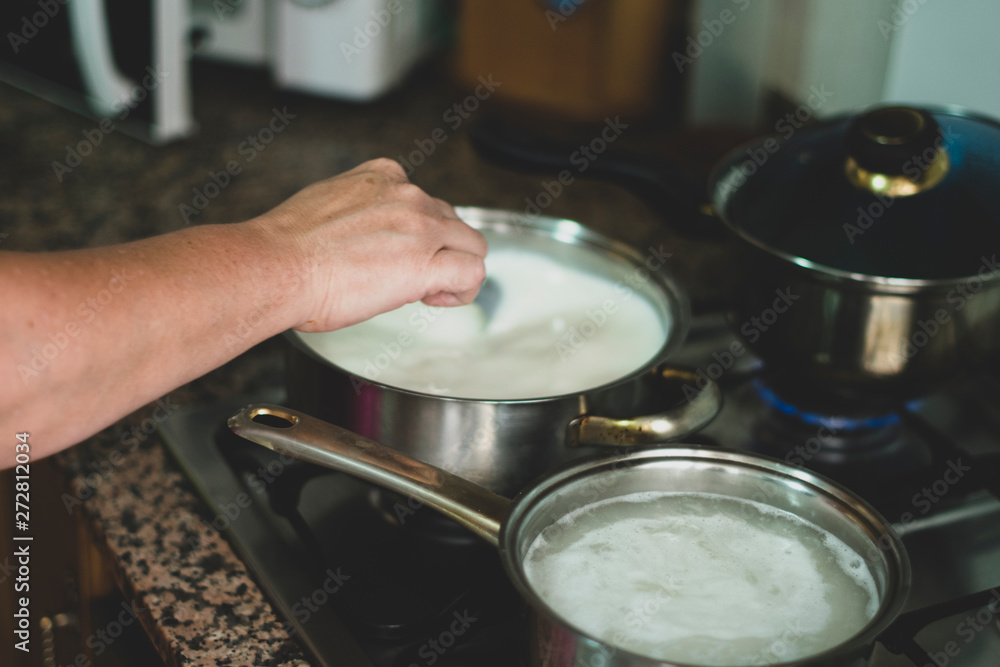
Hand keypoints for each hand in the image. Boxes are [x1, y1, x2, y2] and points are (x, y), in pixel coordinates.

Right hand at [253, 159, 487, 331]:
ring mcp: (421, 227)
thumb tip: (362, 237)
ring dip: (455, 268)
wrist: (276, 266)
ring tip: (426, 291)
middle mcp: (407, 195)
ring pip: (472, 243)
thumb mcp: (326, 206)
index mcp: (382, 176)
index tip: (399, 253)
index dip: (419, 232)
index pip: (424, 199)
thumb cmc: (286, 249)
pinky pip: (473, 271)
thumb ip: (358, 212)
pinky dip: (464, 289)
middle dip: (439, 250)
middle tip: (413, 277)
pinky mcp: (427, 263)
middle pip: (452, 221)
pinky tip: (436, 299)